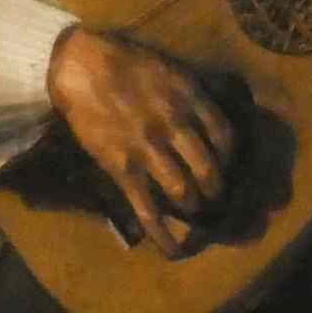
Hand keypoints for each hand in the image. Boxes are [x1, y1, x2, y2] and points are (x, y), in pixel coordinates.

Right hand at [45, 27, 235, 256]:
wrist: (80, 66)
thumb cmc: (125, 61)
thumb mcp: (171, 67)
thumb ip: (194, 92)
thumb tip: (213, 113)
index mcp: (191, 98)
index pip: (225, 136)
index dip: (231, 156)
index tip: (228, 163)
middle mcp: (176, 126)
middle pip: (210, 169)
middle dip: (217, 189)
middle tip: (215, 195)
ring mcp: (150, 150)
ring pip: (184, 191)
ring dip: (193, 206)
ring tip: (193, 209)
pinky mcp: (124, 169)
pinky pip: (149, 210)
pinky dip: (165, 235)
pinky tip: (176, 251)